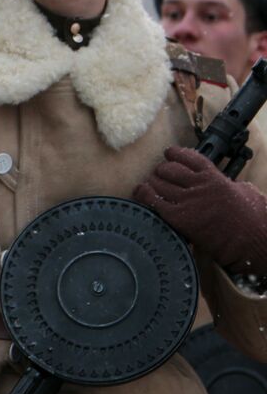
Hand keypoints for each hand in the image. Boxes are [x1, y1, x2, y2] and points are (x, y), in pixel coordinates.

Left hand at [133, 147, 266, 276]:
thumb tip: (230, 185)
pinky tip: (141, 192)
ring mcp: (188, 200)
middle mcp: (199, 185)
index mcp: (215, 177)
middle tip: (159, 174)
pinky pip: (154, 201)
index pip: (190, 158)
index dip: (176, 153)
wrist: (248, 240)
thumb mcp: (246, 192)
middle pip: (170, 169)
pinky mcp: (179, 217)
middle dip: (162, 170)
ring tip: (149, 184)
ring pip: (159, 183)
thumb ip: (231, 185)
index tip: (169, 153)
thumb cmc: (251, 219)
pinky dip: (144, 194)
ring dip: (152, 182)